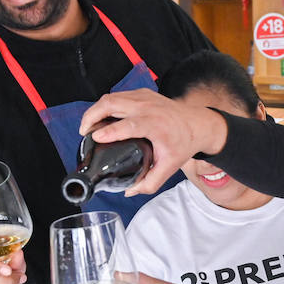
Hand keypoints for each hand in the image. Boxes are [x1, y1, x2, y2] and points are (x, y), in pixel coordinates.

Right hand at [79, 89, 228, 195]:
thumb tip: (129, 190)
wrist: (200, 124)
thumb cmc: (184, 143)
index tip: (95, 137)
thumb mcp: (169, 167)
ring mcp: (145, 97)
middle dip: (92, 115)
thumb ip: (150, 182)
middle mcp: (148, 108)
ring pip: (112, 97)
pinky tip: (102, 117)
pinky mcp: (142, 93)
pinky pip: (118, 95)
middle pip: (112, 104)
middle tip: (84, 131)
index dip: (109, 131)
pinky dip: (106, 105)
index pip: (128, 126)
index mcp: (155, 125)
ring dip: (96, 110)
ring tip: (88, 125)